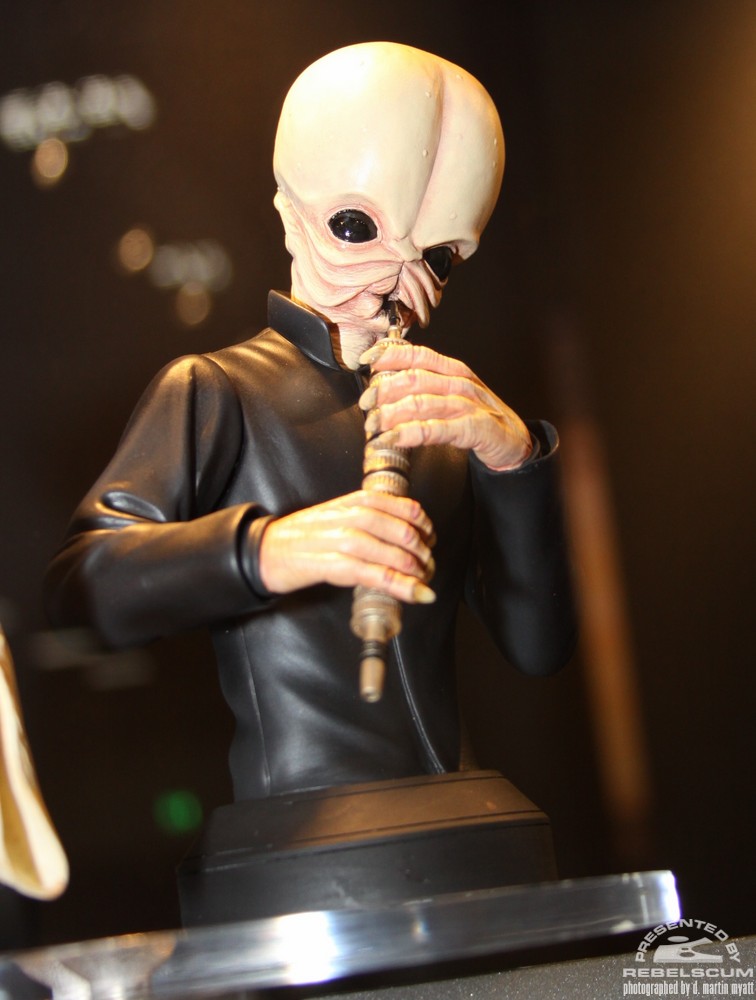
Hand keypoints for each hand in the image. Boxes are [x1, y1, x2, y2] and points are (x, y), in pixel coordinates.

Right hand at [258, 490, 435, 601]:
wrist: (264, 551)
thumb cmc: (303, 537)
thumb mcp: (337, 517)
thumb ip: (366, 518)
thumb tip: (402, 534)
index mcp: (351, 501)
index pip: (397, 504)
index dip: (421, 522)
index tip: (430, 536)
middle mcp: (347, 516)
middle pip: (396, 527)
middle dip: (420, 548)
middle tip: (429, 563)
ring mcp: (337, 539)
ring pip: (386, 550)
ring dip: (411, 567)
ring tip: (424, 579)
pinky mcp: (329, 564)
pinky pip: (371, 573)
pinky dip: (397, 584)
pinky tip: (414, 593)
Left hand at [358, 341, 531, 471]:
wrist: (514, 441)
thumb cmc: (478, 418)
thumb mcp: (452, 394)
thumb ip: (425, 387)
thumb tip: (385, 384)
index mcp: (452, 370)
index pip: (417, 354)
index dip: (389, 354)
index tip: (366, 359)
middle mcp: (459, 382)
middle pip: (414, 378)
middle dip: (383, 390)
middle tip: (365, 404)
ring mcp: (467, 404)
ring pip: (421, 402)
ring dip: (390, 414)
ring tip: (373, 425)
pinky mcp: (473, 428)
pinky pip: (435, 429)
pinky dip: (409, 434)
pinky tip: (392, 438)